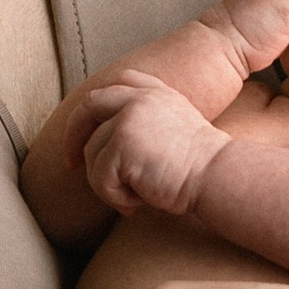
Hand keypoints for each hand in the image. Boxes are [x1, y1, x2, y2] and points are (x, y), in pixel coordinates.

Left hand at [79, 74, 228, 218]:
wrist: (218, 176)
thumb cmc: (198, 167)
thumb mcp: (170, 128)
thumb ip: (140, 122)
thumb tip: (97, 141)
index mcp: (153, 91)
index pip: (113, 85)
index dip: (92, 109)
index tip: (84, 133)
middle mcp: (138, 98)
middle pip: (87, 108)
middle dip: (73, 137)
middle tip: (70, 164)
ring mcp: (128, 117)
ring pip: (91, 154)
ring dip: (106, 183)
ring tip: (135, 197)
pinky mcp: (122, 142)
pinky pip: (99, 177)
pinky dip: (113, 197)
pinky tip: (138, 202)